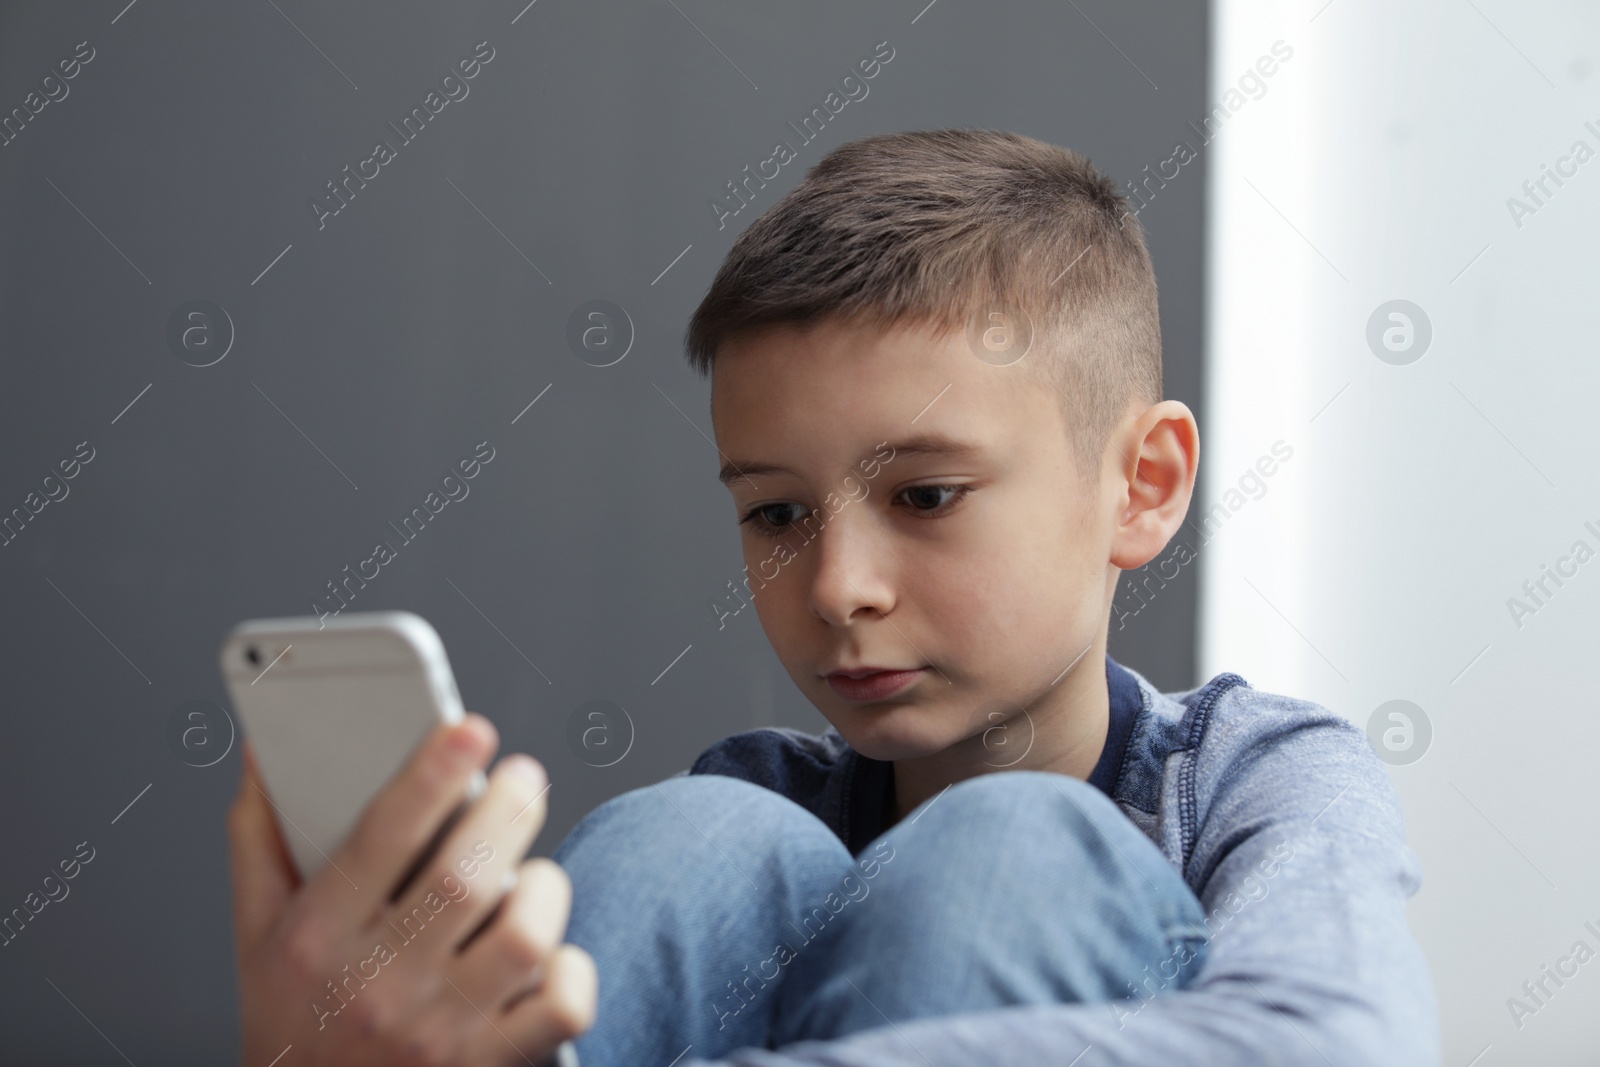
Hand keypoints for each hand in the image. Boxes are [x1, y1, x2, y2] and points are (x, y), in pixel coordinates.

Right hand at [228, 713, 596, 1065]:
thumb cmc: (290, 1016)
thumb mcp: (253, 931)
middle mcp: (374, 988)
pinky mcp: (484, 1066)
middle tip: (521, 778)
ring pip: (524, 936)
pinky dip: (573, 967)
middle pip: (465, 877)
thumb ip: (260, 835)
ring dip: (544, 885)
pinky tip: (551, 947)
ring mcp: (435, 1033)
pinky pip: (560, 1007)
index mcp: (313, 940)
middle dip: (508, 808)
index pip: (381, 839)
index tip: (468, 728)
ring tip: (532, 868)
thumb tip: (270, 748)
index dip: (431, 775)